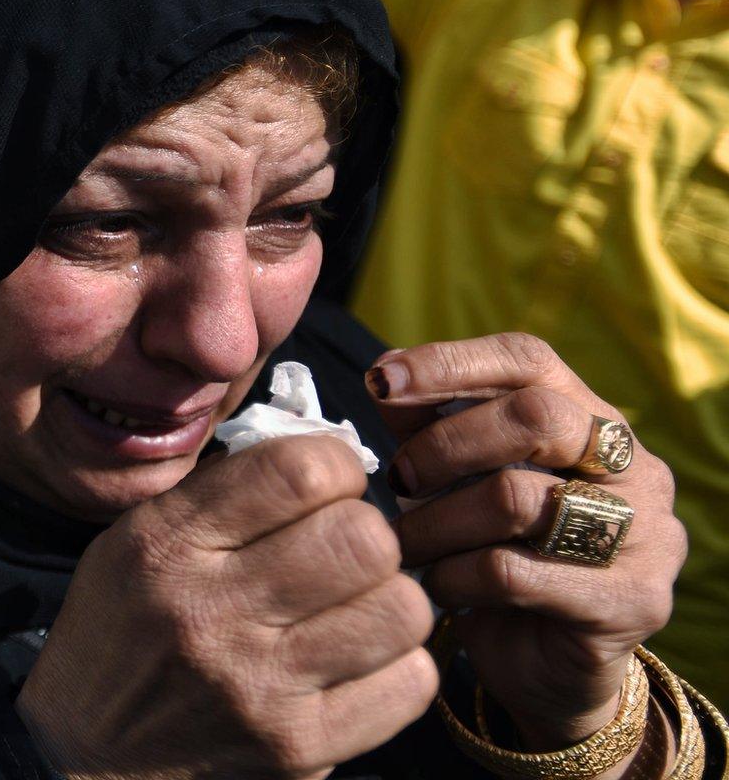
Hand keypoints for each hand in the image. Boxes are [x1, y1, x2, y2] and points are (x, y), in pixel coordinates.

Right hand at [17, 435, 436, 778]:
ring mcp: (256, 686)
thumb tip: (324, 459)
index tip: (329, 486)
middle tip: (344, 553)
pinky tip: (359, 661)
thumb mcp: (135, 544)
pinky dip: (399, 666)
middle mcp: (208, 612)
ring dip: (390, 600)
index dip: (337, 466)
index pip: (298, 471)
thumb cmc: (121, 635)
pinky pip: (410, 684)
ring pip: (402, 607)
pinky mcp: (297, 747)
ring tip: (356, 609)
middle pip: (363, 537)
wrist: (86, 757)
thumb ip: (220, 497)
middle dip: (368, 534)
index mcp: (165, 546)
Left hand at [372, 333, 683, 756]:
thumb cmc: (494, 553)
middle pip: (537, 416)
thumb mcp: (458, 481)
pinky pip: (513, 572)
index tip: (381, 379)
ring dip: (437, 521)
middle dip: (445, 445)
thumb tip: (385, 375)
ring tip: (402, 543)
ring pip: (518, 497)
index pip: (530, 360)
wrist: (544, 666)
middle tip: (398, 480)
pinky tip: (436, 587)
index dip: (451, 362)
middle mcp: (635, 468)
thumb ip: (429, 425)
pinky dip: (455, 576)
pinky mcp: (630, 600)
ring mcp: (645, 534)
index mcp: (594, 421)